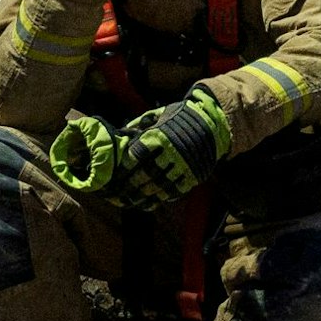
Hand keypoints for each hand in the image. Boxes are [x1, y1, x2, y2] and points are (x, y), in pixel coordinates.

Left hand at [49, 89, 232, 210]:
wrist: (212, 124)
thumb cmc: (179, 118)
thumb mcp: (156, 116)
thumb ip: (137, 129)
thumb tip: (118, 137)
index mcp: (157, 138)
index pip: (132, 159)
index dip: (119, 171)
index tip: (108, 179)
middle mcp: (168, 154)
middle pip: (140, 177)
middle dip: (124, 188)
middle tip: (111, 195)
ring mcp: (181, 168)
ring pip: (154, 188)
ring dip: (137, 197)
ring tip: (124, 202)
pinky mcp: (191, 177)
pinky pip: (170, 193)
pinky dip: (156, 200)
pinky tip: (145, 203)